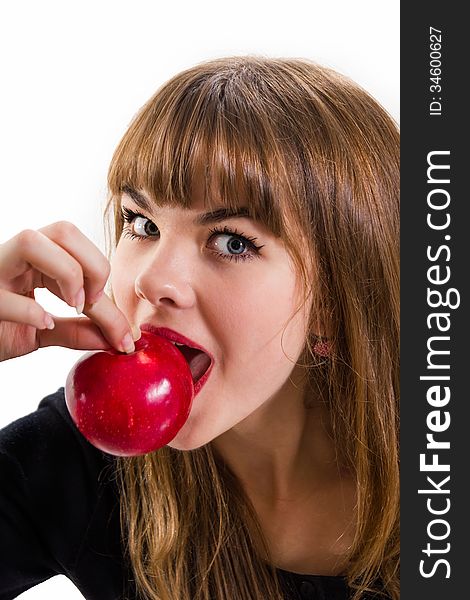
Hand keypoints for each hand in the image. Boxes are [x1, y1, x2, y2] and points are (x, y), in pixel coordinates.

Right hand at [0, 221, 138, 361]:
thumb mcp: (43, 332)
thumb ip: (78, 331)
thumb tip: (117, 339)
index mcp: (35, 261)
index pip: (80, 250)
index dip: (105, 278)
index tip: (116, 322)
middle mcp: (14, 258)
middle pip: (63, 230)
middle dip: (91, 264)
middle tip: (90, 301)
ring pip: (30, 241)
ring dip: (66, 273)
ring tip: (72, 305)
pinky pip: (1, 295)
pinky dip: (29, 309)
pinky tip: (43, 323)